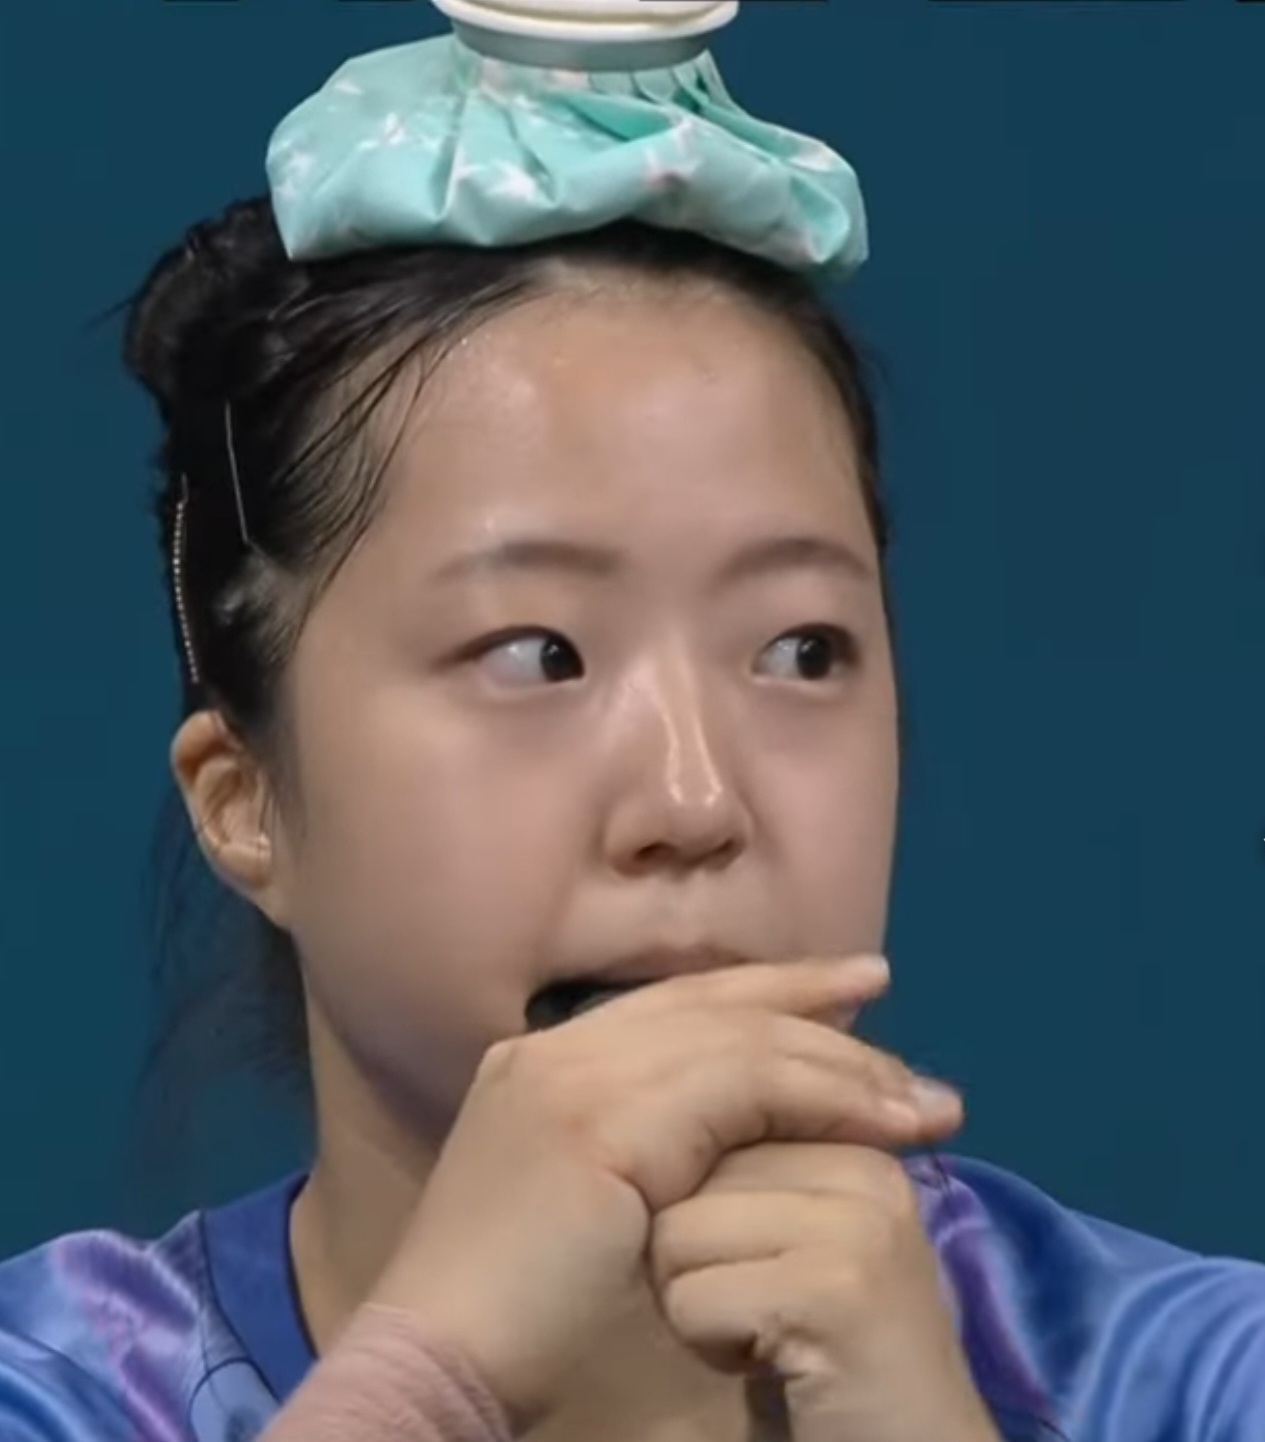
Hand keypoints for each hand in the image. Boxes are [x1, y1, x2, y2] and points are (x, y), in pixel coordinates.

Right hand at [367, 956, 962, 1431]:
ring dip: (839, 1059)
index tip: (836, 990)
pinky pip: (741, 1088)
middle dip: (808, 996)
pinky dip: (821, 1095)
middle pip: (708, 1002)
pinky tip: (878, 1120)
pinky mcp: (603, 1120)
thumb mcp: (587, 1204)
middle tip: (885, 986)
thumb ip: (640, 1150)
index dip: (758, 989)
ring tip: (917, 1093)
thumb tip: (725, 1136)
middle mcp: (555, 1049)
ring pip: (737, 1039)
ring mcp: (573, 1075)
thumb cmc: (511, 1310)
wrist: (437, 1358)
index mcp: (543, 1061)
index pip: (672, 1003)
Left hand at [649, 1140, 1000, 1441]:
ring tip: (769, 1337)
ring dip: (698, 1302)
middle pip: (686, 1174)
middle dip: (694, 1253)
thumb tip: (664, 1102)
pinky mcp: (837, 1288)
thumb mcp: (790, 1240)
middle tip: (765, 1313)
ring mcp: (858, 1223)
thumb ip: (748, 1170)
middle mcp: (866, 1166)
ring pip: (676, 1232)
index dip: (697, 1209)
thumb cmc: (836, 1359)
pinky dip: (711, 1346)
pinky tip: (771, 1368)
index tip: (759, 1270)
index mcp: (859, 1144)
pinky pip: (694, 1298)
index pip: (714, 1121)